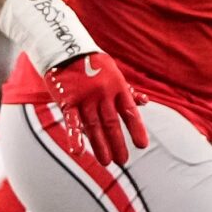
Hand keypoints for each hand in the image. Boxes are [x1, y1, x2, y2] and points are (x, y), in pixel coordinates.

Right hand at [45, 49, 149, 165]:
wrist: (66, 49)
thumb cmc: (93, 65)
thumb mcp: (113, 74)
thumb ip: (127, 91)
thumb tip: (145, 102)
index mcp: (117, 87)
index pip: (130, 112)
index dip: (136, 129)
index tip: (142, 145)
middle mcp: (103, 94)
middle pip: (112, 122)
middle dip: (118, 143)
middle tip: (123, 160)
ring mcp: (85, 97)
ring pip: (94, 125)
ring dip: (100, 145)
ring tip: (106, 162)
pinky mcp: (67, 100)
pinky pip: (72, 120)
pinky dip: (74, 136)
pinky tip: (77, 151)